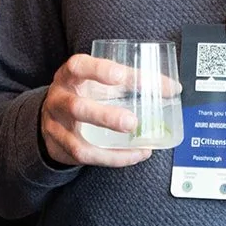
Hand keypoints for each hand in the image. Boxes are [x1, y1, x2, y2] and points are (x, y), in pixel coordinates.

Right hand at [40, 54, 154, 167]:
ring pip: (77, 139)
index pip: (79, 67)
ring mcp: (57, 125)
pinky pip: (86, 156)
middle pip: (77, 107)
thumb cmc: (85, 93)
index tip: (121, 76)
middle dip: (105, 116)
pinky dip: (113, 158)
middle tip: (132, 121)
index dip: (99, 70)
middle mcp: (60, 99)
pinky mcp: (62, 146)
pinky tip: (134, 155)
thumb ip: (132, 82)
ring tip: (138, 145)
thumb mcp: (100, 81)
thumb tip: (173, 88)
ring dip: (109, 147)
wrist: (52, 116)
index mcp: (70, 76)